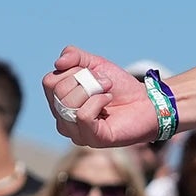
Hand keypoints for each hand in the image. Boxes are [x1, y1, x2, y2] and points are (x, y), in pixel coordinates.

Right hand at [40, 49, 161, 147]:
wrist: (146, 102)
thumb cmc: (119, 87)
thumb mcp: (95, 64)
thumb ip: (74, 56)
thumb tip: (58, 63)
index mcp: (59, 103)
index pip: (49, 82)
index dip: (71, 71)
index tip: (92, 73)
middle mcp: (63, 120)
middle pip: (58, 92)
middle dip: (84, 79)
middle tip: (104, 82)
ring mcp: (76, 132)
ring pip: (68, 104)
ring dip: (93, 89)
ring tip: (108, 91)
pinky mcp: (92, 139)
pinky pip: (83, 115)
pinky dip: (98, 101)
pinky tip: (108, 100)